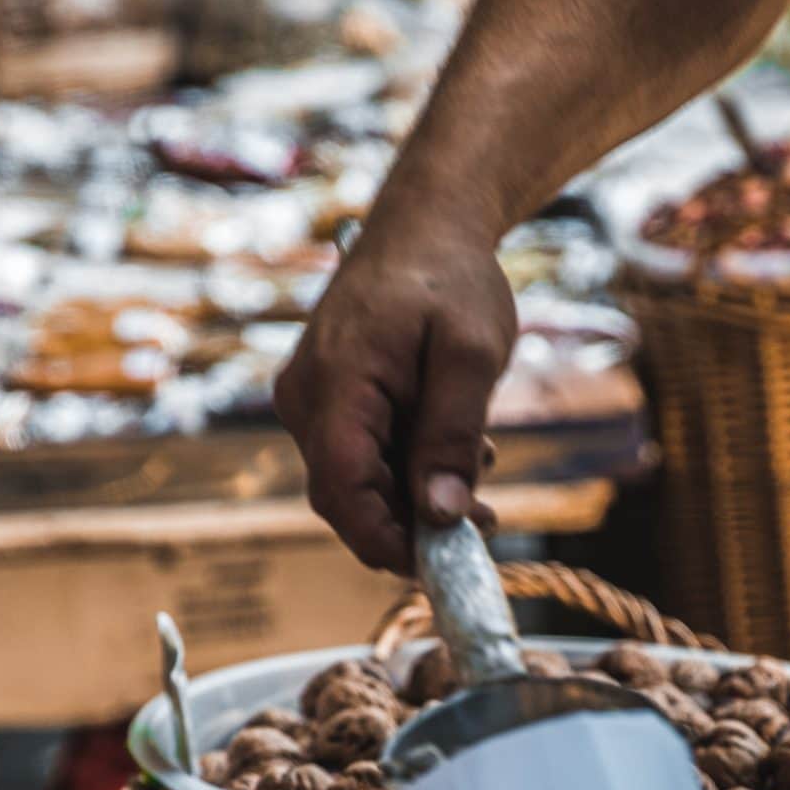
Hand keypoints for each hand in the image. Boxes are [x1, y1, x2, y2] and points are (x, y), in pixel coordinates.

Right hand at [276, 206, 514, 574]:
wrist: (426, 224)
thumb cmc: (450, 278)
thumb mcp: (471, 355)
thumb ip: (453, 436)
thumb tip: (442, 515)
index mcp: (335, 384)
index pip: (342, 491)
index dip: (387, 542)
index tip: (443, 566)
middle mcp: (306, 400)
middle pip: (348, 494)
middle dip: (412, 523)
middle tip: (483, 526)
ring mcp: (311, 401)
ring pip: (358, 479)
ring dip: (417, 494)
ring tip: (481, 483)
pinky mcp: (328, 401)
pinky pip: (361, 454)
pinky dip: (408, 467)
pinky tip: (458, 453)